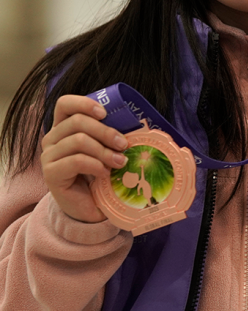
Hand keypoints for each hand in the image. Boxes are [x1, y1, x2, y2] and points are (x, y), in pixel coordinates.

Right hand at [40, 95, 127, 223]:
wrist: (90, 206)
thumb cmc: (101, 173)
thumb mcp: (107, 149)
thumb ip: (112, 134)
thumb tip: (136, 123)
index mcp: (64, 128)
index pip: (65, 104)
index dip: (85, 104)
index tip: (105, 114)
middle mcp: (52, 139)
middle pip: (77, 122)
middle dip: (106, 132)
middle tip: (124, 145)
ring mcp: (48, 156)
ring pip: (78, 141)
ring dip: (104, 151)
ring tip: (120, 162)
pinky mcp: (50, 173)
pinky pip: (76, 161)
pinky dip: (96, 165)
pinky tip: (105, 174)